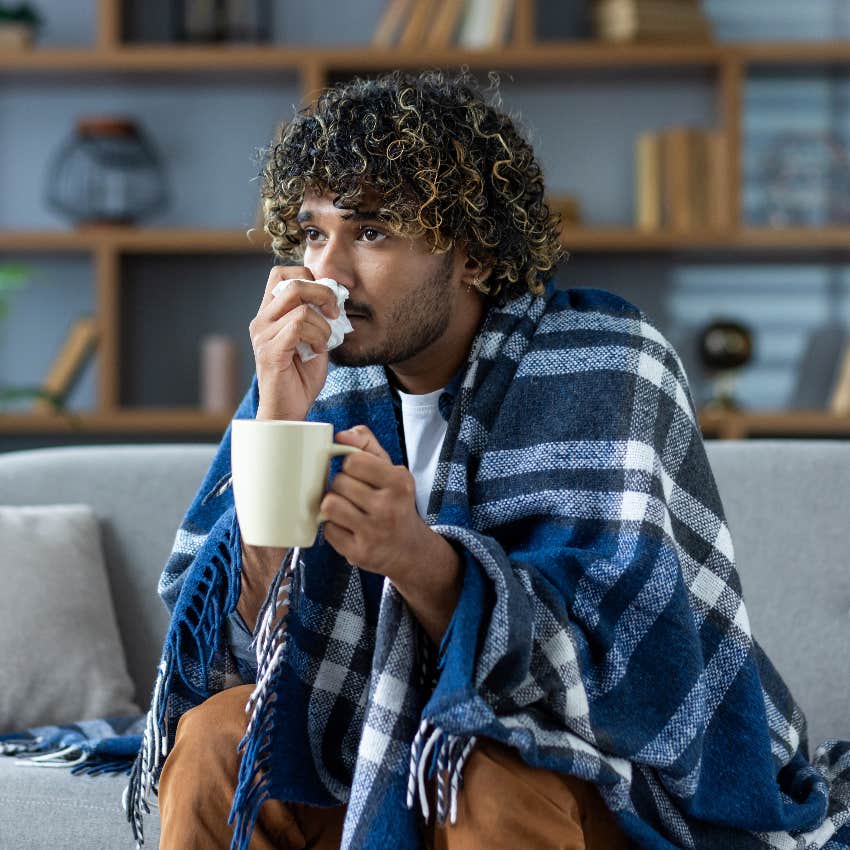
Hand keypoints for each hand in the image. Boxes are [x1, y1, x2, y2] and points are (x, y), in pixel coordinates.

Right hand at [249, 266, 340, 420]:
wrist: (289, 410)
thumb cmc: (301, 377)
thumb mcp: (314, 338)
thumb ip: (319, 316)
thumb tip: (336, 295)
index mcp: (269, 313)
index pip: (282, 273)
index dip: (309, 277)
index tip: (327, 299)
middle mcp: (261, 320)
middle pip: (293, 282)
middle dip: (323, 293)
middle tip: (335, 314)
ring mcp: (262, 335)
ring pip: (301, 306)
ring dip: (323, 324)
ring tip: (324, 342)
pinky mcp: (269, 351)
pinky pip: (298, 326)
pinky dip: (317, 336)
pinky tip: (318, 350)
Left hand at [319, 425, 431, 583]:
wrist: (410, 550)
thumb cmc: (394, 502)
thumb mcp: (391, 470)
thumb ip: (366, 445)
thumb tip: (340, 435)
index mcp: (399, 482)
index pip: (352, 461)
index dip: (349, 466)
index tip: (358, 475)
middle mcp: (389, 508)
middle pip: (339, 483)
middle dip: (341, 487)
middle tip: (354, 495)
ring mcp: (373, 533)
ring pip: (329, 505)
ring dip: (333, 505)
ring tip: (346, 509)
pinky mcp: (359, 553)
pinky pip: (328, 530)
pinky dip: (333, 528)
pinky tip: (348, 528)